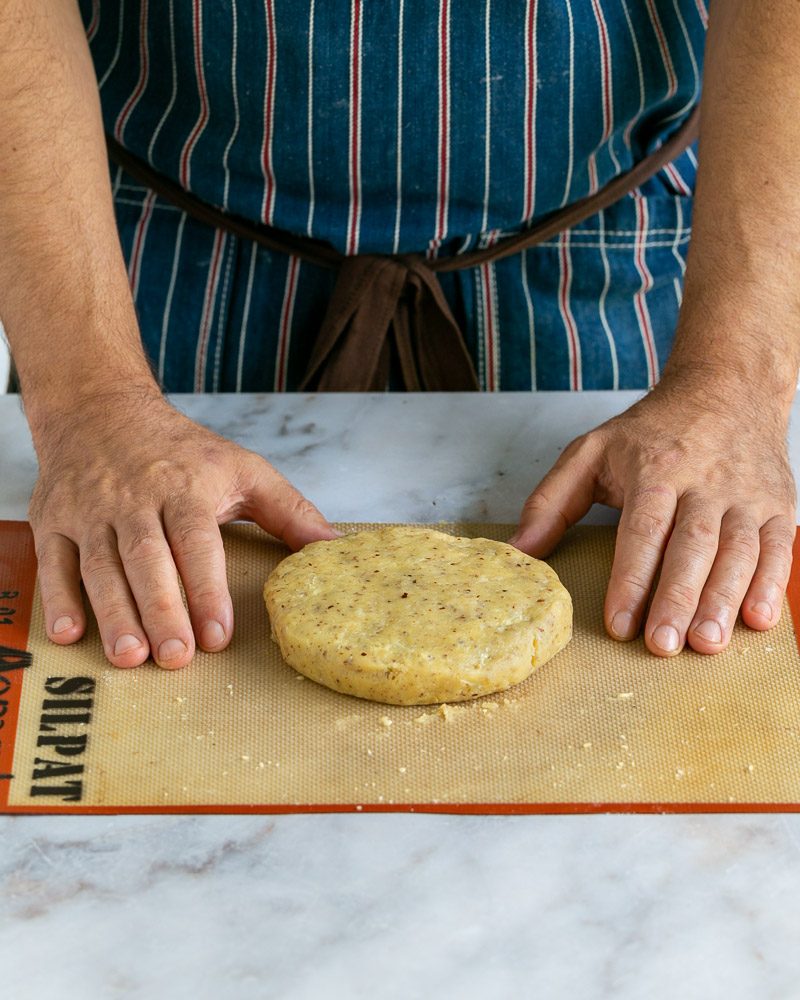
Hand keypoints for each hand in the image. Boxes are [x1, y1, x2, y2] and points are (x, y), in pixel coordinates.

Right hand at [29, 390, 337, 668]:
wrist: (101, 409)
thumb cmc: (181, 451)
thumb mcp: (243, 468)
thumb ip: (289, 510)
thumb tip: (336, 547)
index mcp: (183, 488)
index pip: (197, 542)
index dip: (207, 589)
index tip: (219, 636)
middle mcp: (134, 499)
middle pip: (147, 560)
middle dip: (162, 610)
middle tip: (176, 658)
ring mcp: (90, 511)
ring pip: (101, 566)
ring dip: (114, 614)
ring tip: (131, 657)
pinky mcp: (52, 520)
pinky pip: (52, 562)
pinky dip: (57, 599)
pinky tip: (69, 635)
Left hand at [510, 373, 795, 654]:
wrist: (729, 390)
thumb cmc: (653, 430)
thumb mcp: (591, 450)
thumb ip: (551, 500)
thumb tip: (519, 550)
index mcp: (655, 470)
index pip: (642, 529)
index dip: (630, 578)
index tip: (619, 623)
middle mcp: (704, 483)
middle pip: (692, 545)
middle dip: (678, 598)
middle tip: (663, 644)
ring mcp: (746, 495)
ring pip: (739, 551)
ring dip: (723, 600)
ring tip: (706, 643)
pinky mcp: (778, 505)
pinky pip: (780, 547)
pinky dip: (773, 584)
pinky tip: (758, 619)